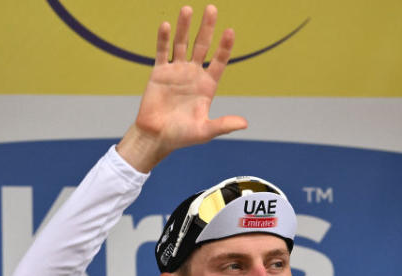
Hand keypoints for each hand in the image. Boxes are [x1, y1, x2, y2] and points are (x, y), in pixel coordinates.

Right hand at [116, 5, 247, 172]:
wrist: (156, 137)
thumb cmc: (182, 136)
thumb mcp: (205, 131)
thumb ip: (223, 125)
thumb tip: (245, 124)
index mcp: (207, 86)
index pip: (219, 61)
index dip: (224, 47)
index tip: (230, 31)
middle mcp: (193, 75)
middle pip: (202, 46)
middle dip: (207, 28)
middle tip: (212, 9)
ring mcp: (176, 71)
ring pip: (181, 44)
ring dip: (185, 27)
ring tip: (188, 9)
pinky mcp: (159, 73)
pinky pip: (162, 52)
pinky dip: (164, 39)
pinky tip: (167, 25)